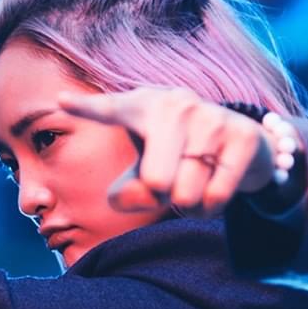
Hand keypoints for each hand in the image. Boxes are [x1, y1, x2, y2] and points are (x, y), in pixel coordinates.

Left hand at [59, 87, 274, 216]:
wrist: (246, 145)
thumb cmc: (182, 157)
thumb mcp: (148, 170)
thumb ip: (130, 190)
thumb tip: (127, 198)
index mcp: (144, 105)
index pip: (111, 109)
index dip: (88, 108)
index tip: (61, 101)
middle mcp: (177, 104)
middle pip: (155, 182)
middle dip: (163, 198)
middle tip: (175, 181)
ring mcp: (212, 117)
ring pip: (186, 195)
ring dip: (190, 205)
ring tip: (198, 182)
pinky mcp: (242, 136)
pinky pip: (216, 196)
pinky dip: (212, 207)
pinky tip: (217, 190)